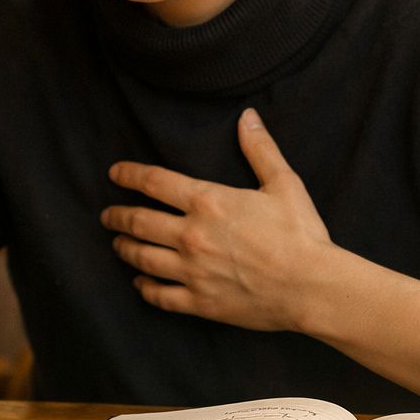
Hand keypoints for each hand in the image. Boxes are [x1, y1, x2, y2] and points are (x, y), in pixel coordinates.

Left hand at [101, 108, 334, 331]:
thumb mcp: (283, 184)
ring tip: (117, 243)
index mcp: (209, 202)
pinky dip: (144, 288)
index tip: (115, 173)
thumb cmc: (301, 234)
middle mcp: (192, 235)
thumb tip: (247, 117)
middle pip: (139, 221)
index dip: (129, 175)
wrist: (312, 286)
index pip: (154, 182)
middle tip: (108, 214)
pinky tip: (139, 282)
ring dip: (125, 248)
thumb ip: (260, 149)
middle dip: (118, 215)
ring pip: (143, 258)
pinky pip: (161, 295)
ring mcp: (193, 271)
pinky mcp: (200, 302)